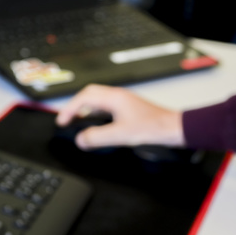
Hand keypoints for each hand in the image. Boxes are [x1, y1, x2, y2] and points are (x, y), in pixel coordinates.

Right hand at [56, 84, 184, 148]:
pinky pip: (106, 107)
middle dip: (75, 106)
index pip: (83, 98)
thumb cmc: (153, 128)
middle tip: (67, 118)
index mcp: (113, 98)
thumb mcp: (120, 136)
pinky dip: (97, 115)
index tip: (61, 121)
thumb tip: (81, 139)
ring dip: (86, 109)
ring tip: (78, 122)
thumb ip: (97, 138)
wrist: (174, 129)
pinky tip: (98, 126)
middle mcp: (117, 96)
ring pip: (98, 100)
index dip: (69, 109)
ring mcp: (123, 101)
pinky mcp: (128, 109)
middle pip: (88, 94)